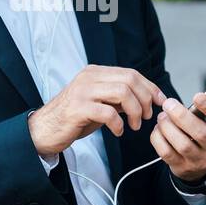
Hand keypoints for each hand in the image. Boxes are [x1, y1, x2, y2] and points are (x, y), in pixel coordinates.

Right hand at [29, 65, 164, 156]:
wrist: (45, 130)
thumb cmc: (74, 118)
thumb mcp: (99, 102)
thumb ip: (118, 97)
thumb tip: (145, 98)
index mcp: (96, 72)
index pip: (131, 73)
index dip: (150, 87)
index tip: (160, 102)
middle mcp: (89, 77)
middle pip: (130, 80)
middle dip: (145, 100)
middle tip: (147, 117)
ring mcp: (83, 91)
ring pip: (122, 93)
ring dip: (135, 111)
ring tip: (135, 125)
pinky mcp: (78, 108)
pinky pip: (108, 112)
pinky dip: (118, 124)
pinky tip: (118, 132)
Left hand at [151, 83, 205, 181]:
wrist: (203, 165)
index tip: (198, 95)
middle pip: (201, 134)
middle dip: (182, 117)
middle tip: (169, 104)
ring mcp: (199, 161)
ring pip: (183, 145)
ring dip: (169, 127)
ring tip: (162, 116)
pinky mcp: (182, 167)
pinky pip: (167, 154)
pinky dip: (159, 139)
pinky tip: (159, 129)